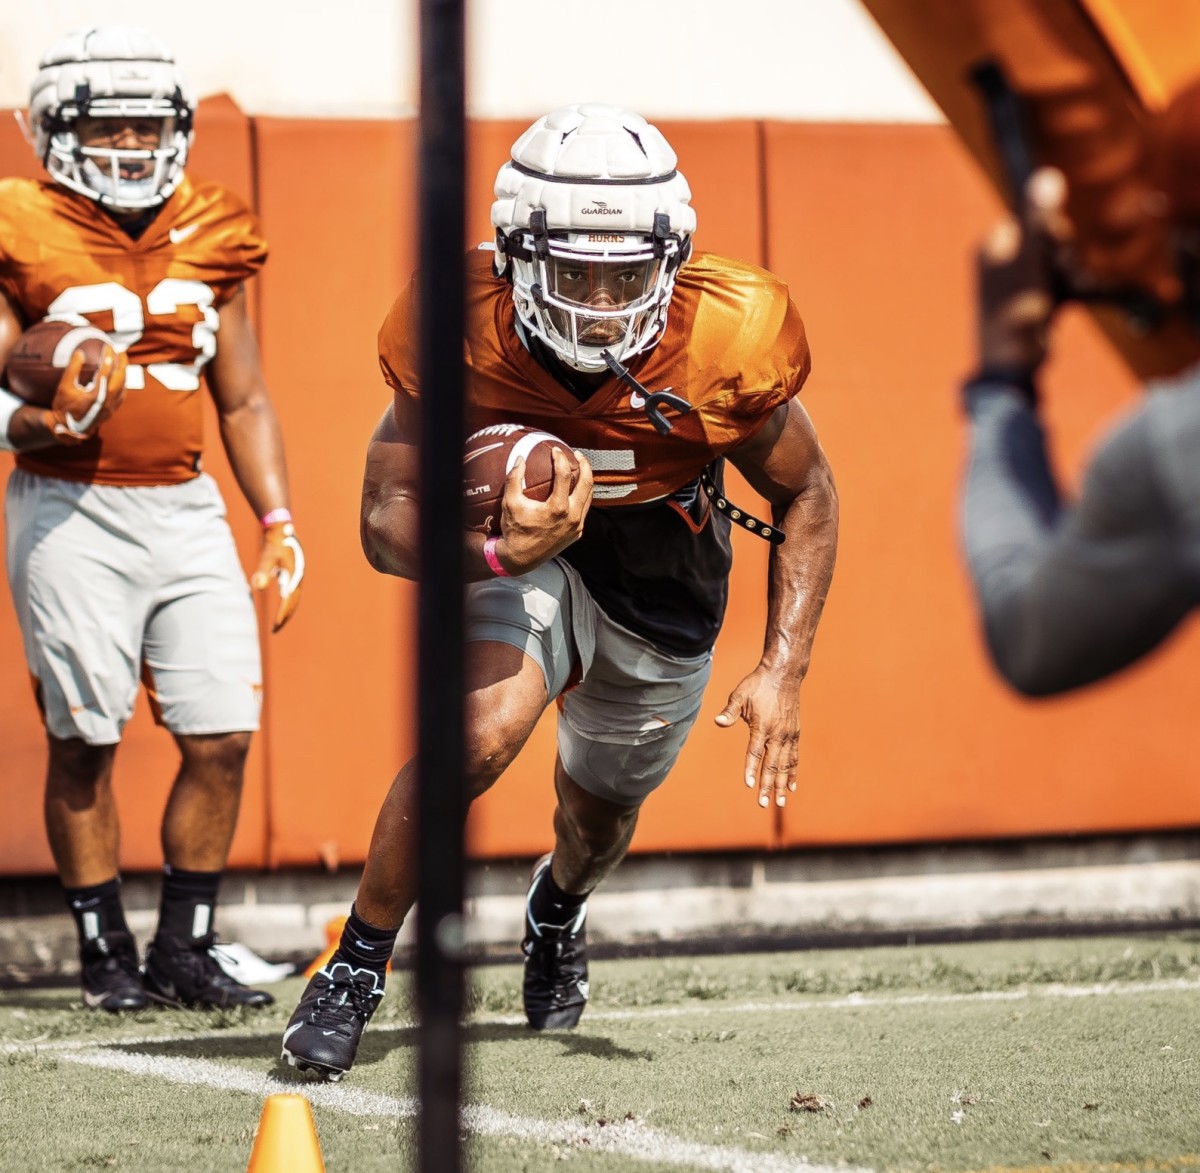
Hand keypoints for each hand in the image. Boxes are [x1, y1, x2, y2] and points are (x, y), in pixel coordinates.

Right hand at [44, 347, 126, 442]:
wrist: (68, 430)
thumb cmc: (64, 407)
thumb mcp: (64, 387)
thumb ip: (72, 369)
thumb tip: (80, 352)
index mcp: (95, 396)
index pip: (106, 372)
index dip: (108, 358)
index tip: (108, 346)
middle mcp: (107, 402)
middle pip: (120, 379)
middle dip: (122, 364)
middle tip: (121, 350)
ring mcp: (111, 408)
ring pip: (123, 387)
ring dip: (124, 373)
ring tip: (122, 360)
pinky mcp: (112, 411)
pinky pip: (122, 394)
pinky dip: (122, 383)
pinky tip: (121, 376)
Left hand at [251, 520, 304, 631]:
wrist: (282, 527)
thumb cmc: (274, 542)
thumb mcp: (267, 557)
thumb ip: (263, 571)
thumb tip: (258, 587)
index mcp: (295, 576)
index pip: (289, 602)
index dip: (282, 615)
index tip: (274, 627)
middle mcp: (299, 578)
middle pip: (294, 602)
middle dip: (286, 617)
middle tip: (275, 629)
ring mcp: (297, 575)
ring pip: (294, 598)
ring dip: (288, 610)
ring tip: (278, 621)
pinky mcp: (294, 572)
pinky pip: (292, 591)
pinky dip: (287, 601)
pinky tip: (281, 602)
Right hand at [492, 448, 592, 574]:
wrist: (520, 559)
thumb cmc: (514, 530)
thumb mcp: (510, 503)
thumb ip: (514, 479)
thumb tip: (520, 459)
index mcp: (558, 509)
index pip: (564, 476)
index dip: (560, 459)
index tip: (555, 450)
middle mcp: (572, 517)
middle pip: (587, 484)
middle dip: (584, 465)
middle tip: (576, 454)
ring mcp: (577, 527)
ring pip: (589, 497)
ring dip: (586, 480)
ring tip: (579, 469)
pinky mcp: (577, 533)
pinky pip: (584, 510)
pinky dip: (582, 496)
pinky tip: (575, 490)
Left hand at [714, 666, 801, 807]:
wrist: (783, 674)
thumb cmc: (758, 684)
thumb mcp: (740, 694)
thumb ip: (730, 711)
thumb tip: (717, 721)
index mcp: (762, 726)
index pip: (755, 752)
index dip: (751, 769)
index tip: (749, 785)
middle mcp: (777, 734)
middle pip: (772, 764)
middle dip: (767, 785)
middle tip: (763, 803)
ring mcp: (788, 735)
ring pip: (785, 765)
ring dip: (782, 784)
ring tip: (781, 802)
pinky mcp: (795, 733)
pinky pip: (794, 757)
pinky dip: (793, 773)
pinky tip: (792, 787)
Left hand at [977, 167, 1074, 371]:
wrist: (1012, 364)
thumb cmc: (1013, 312)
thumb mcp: (1029, 260)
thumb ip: (1039, 219)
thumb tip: (1047, 176)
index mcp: (992, 246)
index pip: (1034, 218)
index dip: (1052, 232)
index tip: (1054, 250)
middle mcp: (1002, 261)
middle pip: (1048, 239)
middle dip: (1062, 256)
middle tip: (1059, 274)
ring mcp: (1018, 281)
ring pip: (1057, 262)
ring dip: (1069, 274)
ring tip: (1063, 292)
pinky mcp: (1033, 300)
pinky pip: (1059, 283)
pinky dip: (1068, 289)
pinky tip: (1067, 301)